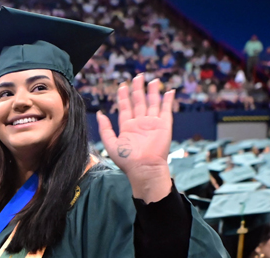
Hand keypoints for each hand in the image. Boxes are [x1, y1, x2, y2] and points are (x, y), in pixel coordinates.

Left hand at [97, 75, 173, 202]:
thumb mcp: (111, 143)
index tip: (122, 85)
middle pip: (139, 101)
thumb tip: (100, 114)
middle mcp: (140, 123)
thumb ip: (105, 128)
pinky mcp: (164, 125)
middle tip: (137, 77)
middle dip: (138, 89)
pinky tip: (169, 91)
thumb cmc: (127, 160)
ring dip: (152, 91)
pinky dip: (168, 100)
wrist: (143, 168)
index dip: (123, 96)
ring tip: (153, 80)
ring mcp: (153, 123)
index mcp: (128, 126)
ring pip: (152, 103)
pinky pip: (167, 110)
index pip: (125, 107)